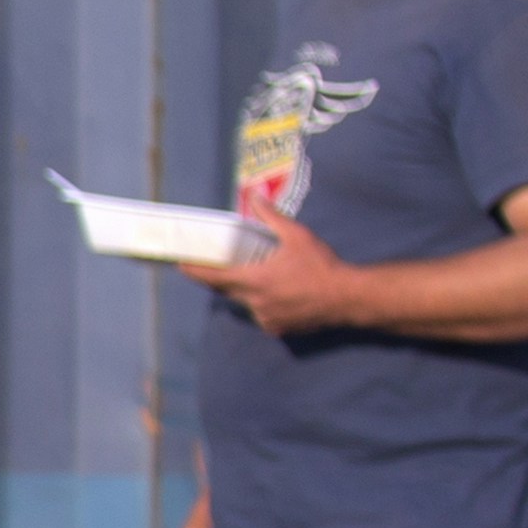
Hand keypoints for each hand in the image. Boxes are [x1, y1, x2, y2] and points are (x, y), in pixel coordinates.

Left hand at [179, 196, 361, 334]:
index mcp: (253, 280)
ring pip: (246, 303)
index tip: (180, 265)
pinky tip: (280, 295)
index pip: (213, 277)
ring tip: (263, 277)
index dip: (194, 271)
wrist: (348, 298)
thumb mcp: (297, 236)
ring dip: (247, 291)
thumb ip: (271, 217)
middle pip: (226, 290)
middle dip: (220, 278)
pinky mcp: (277, 329)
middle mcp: (254, 302)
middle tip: (218, 265)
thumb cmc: (321, 265)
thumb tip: (255, 197)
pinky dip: (264, 304)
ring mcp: (265, 318)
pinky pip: (262, 315)